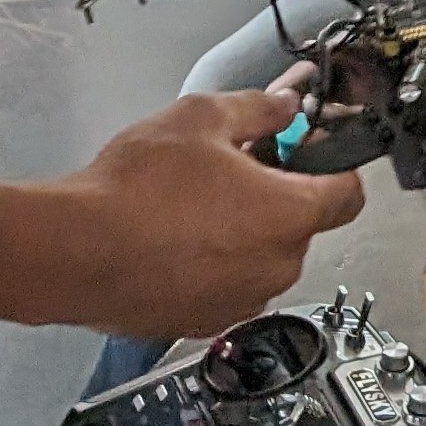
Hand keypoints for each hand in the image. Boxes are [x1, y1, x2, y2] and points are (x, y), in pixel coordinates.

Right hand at [36, 89, 364, 337]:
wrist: (75, 251)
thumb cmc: (138, 188)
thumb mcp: (203, 118)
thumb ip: (259, 108)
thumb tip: (286, 104)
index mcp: (290, 216)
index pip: (350, 192)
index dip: (333, 161)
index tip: (307, 144)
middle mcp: (276, 267)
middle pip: (303, 223)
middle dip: (279, 190)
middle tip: (237, 162)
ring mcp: (241, 301)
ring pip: (263, 255)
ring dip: (245, 228)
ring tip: (196, 198)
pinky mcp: (203, 321)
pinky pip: (228, 283)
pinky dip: (215, 261)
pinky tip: (176, 234)